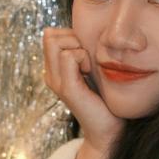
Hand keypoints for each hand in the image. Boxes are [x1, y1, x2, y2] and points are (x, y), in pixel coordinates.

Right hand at [43, 27, 122, 152]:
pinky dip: (82, 58)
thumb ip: (84, 52)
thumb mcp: (92, 69)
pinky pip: (68, 56)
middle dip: (72, 39)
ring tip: (88, 67)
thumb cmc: (105, 98)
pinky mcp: (67, 88)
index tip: (86, 54)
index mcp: (54, 69)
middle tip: (87, 60)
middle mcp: (50, 74)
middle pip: (50, 35)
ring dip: (79, 48)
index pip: (51, 34)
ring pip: (57, 43)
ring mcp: (56, 82)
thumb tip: (84, 29)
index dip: (70, 36)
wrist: (108, 129)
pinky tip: (89, 73)